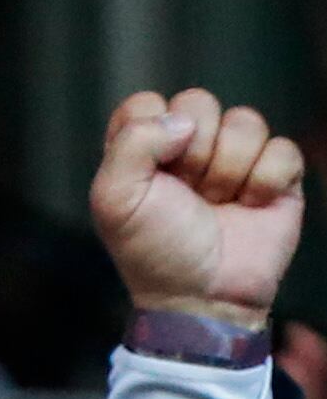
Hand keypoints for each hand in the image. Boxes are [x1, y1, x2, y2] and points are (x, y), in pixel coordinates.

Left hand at [92, 88, 308, 330]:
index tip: (150, 174)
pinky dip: (265, 181)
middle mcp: (187, 148)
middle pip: (198, 102)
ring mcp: (234, 158)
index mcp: (143, 150)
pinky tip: (250, 206)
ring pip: (245, 120)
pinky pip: (283, 148)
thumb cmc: (154, 251)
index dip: (151, 132)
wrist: (202, 295)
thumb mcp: (115, 199)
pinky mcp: (276, 175)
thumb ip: (131, 144)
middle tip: (186, 192)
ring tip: (216, 203)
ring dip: (228, 170)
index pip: (147, 103)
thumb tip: (182, 120)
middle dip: (192, 151)